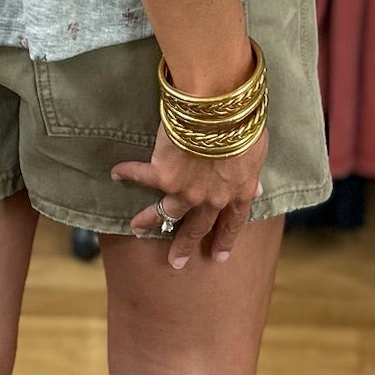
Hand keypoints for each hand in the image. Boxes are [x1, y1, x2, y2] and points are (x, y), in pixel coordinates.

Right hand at [113, 123, 268, 269]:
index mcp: (237, 193)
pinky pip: (141, 176)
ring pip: (165, 212)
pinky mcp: (162, 175)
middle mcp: (210, 199)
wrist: (220, 113)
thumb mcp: (258, 154)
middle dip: (185, 245)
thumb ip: (251, 175)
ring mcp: (185, 190)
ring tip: (135, 228)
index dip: (225, 240)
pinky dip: (128, 173)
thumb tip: (256, 190)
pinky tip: (116, 173)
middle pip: (197, 227)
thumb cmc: (244, 127)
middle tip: (176, 262)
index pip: (232, 223)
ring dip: (148, 220)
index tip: (218, 256)